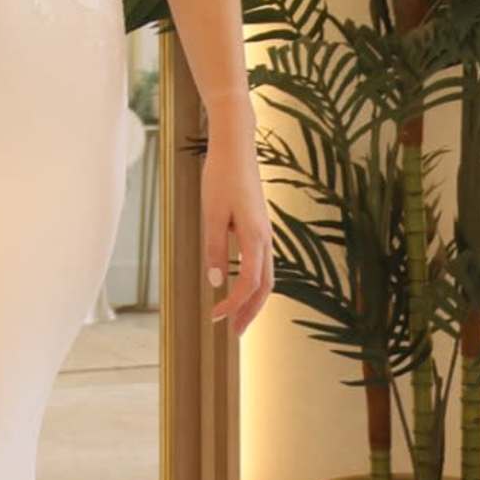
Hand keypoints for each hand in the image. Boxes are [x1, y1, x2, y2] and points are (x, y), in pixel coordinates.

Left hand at [198, 144, 274, 335]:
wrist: (236, 146)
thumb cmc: (221, 176)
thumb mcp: (212, 214)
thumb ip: (215, 249)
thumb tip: (217, 283)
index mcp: (255, 236)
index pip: (249, 283)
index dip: (233, 304)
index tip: (215, 316)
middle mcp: (266, 237)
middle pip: (265, 286)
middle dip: (251, 312)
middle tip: (234, 333)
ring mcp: (266, 232)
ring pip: (268, 276)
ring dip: (254, 300)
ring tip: (238, 317)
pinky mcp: (261, 226)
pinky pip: (263, 263)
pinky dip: (255, 282)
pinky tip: (241, 286)